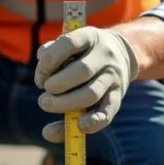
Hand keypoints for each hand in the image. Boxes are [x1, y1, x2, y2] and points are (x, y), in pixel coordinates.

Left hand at [34, 26, 138, 141]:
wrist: (123, 53)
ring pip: (91, 93)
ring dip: (66, 103)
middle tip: (43, 94)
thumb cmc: (84, 51)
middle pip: (82, 71)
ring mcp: (113, 77)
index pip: (69, 43)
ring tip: (46, 104)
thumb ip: (51, 54)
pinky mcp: (118, 96)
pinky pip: (108, 111)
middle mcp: (104, 56)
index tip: (40, 74)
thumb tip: (41, 74)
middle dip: (56, 85)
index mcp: (89, 37)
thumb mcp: (70, 44)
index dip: (50, 59)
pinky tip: (79, 127)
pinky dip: (94, 122)